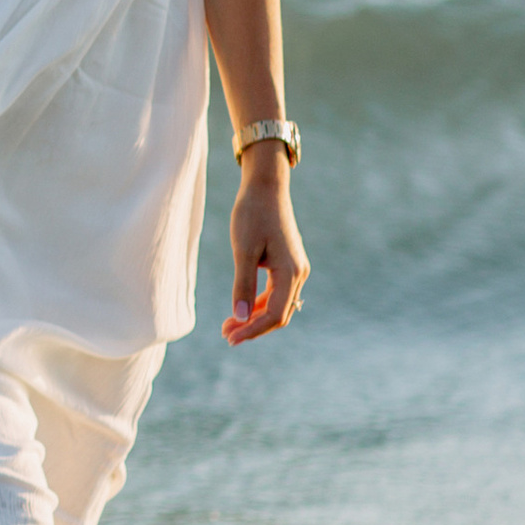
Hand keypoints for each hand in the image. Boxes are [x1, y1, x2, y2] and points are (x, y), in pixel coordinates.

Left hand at [222, 153, 307, 343]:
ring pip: (278, 304)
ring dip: (255, 317)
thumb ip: (242, 284)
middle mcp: (299, 273)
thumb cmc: (252, 214)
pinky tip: (241, 308)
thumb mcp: (243, 251)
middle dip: (253, 327)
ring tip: (229, 324)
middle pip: (279, 314)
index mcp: (291, 272)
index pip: (274, 314)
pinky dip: (259, 303)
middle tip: (226, 334)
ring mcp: (296, 268)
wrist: (266, 187)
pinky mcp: (288, 263)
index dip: (252, 329)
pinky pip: (277, 292)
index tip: (229, 337)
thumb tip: (239, 317)